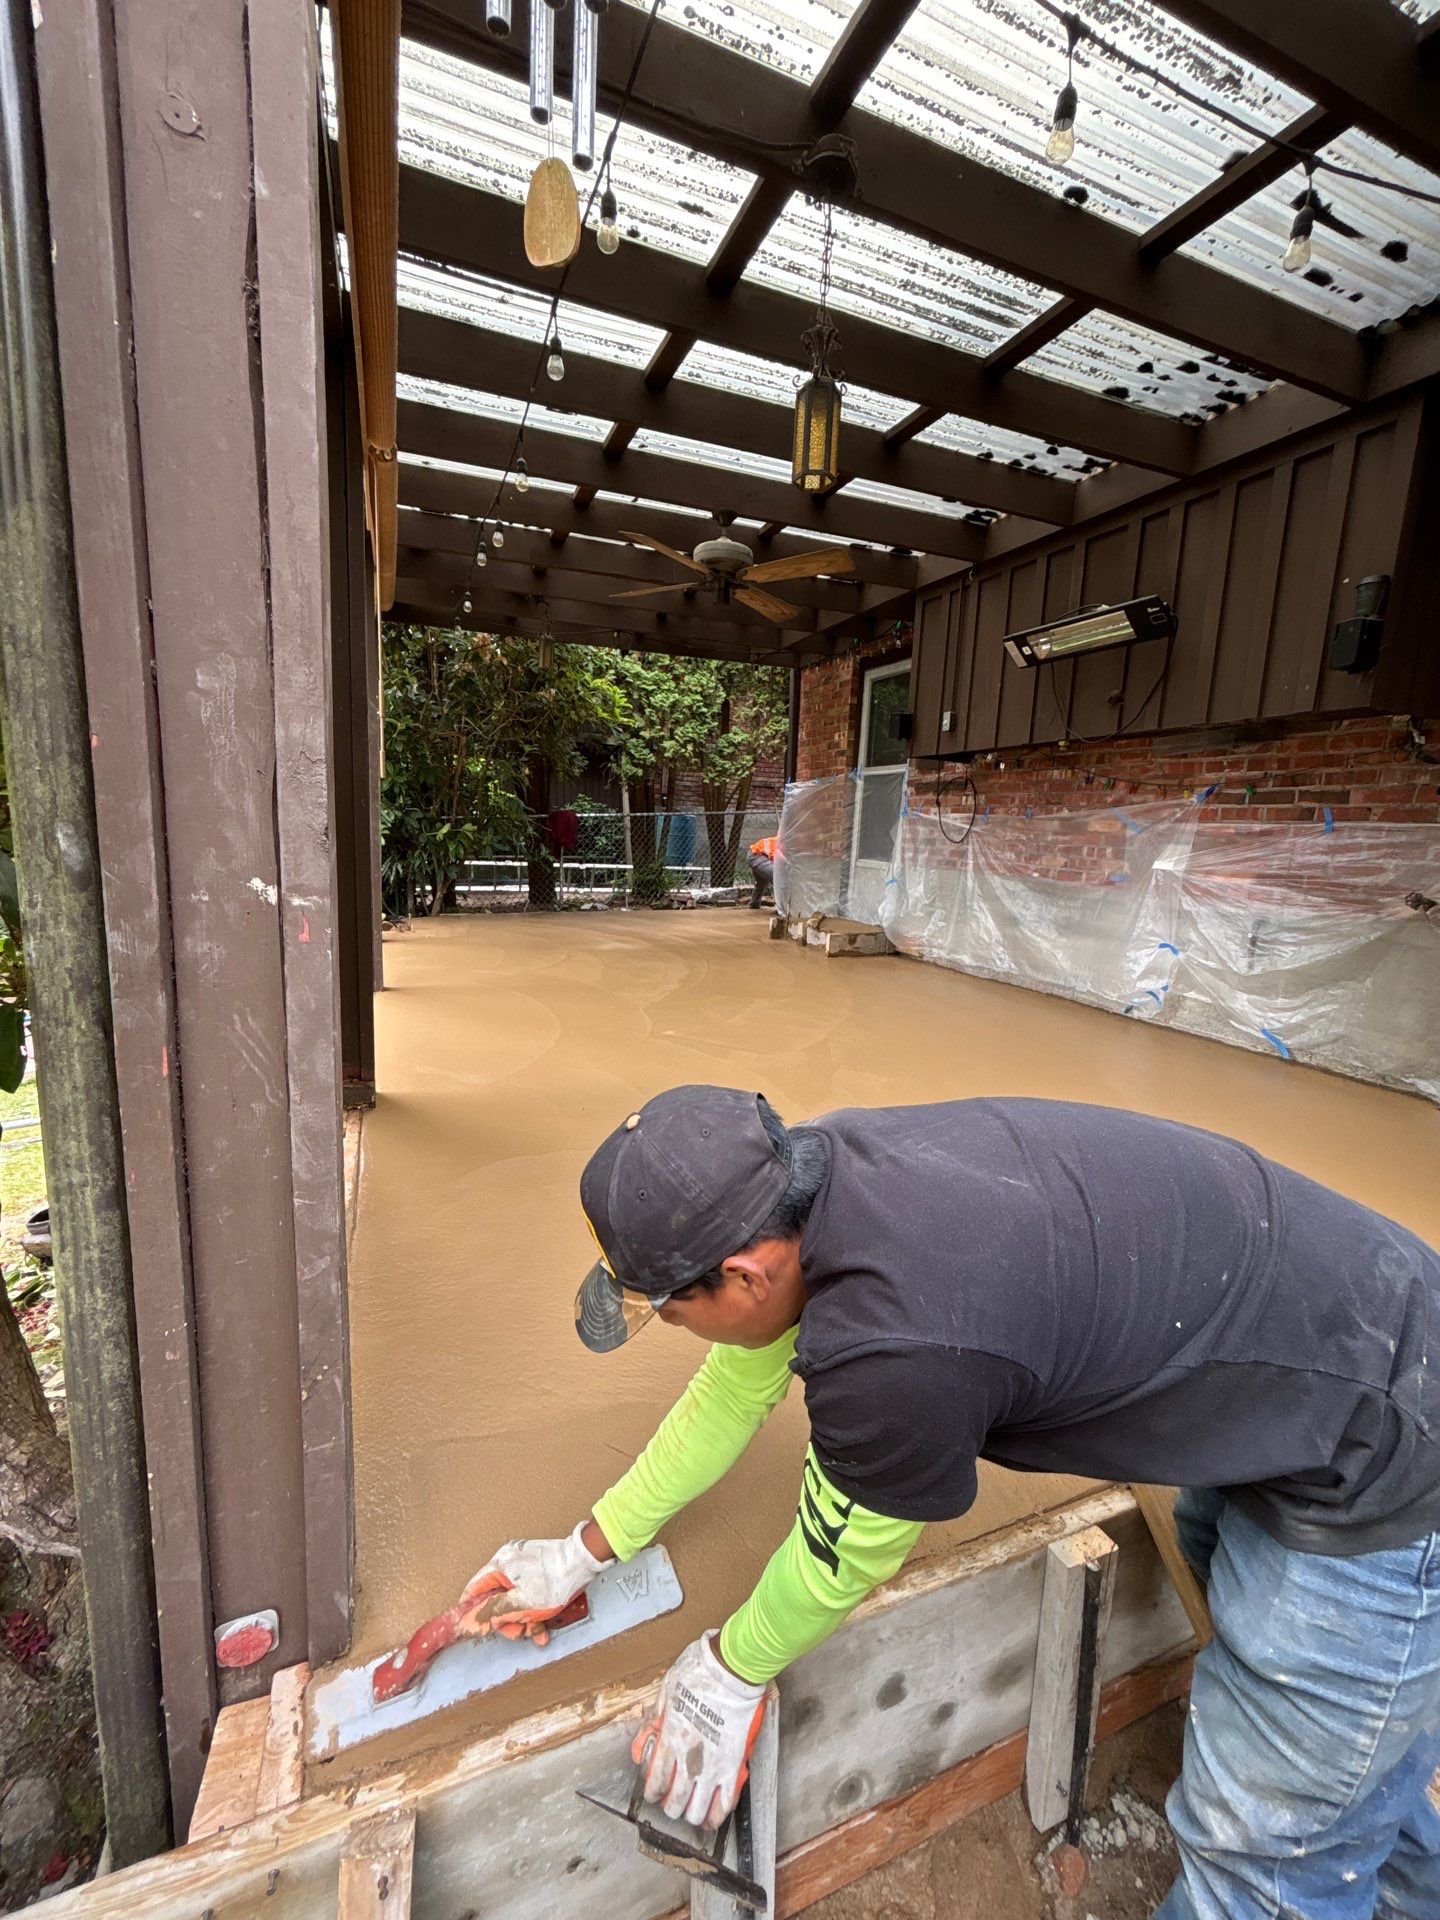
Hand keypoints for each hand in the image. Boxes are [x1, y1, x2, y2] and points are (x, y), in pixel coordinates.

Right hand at [460, 1522, 611, 1644]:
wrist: (584, 1561)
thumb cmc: (555, 1580)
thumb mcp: (521, 1603)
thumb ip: (492, 1612)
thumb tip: (468, 1621)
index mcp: (499, 1566)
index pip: (473, 1590)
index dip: (471, 1612)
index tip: (475, 1629)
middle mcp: (508, 1563)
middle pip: (495, 1599)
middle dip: (507, 1620)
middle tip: (519, 1632)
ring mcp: (523, 1566)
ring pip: (513, 1600)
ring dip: (523, 1619)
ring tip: (537, 1630)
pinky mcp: (536, 1571)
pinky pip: (527, 1594)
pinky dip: (533, 1610)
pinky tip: (542, 1626)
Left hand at [632, 1633, 766, 1829]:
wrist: (732, 1669)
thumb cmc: (698, 1673)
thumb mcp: (665, 1692)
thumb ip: (653, 1724)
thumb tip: (639, 1750)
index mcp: (670, 1740)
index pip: (656, 1780)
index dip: (653, 1792)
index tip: (653, 1794)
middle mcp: (690, 1759)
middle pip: (676, 1800)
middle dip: (670, 1807)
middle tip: (671, 1804)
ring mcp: (714, 1765)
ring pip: (699, 1807)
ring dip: (692, 1815)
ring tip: (690, 1813)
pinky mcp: (735, 1764)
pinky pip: (726, 1800)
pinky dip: (718, 1815)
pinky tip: (712, 1819)